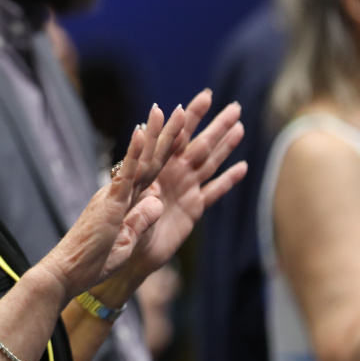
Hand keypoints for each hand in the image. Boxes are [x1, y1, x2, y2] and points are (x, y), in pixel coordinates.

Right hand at [39, 103, 186, 300]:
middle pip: (149, 159)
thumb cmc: (93, 260)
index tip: (175, 130)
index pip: (150, 171)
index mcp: (124, 200)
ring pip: (140, 161)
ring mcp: (114, 195)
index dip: (164, 151)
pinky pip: (125, 175)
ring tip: (163, 109)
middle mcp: (119, 192)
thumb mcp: (127, 239)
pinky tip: (140, 132)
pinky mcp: (109, 203)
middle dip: (164, 134)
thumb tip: (156, 198)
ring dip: (153, 134)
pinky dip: (134, 153)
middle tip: (177, 108)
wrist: (67, 271)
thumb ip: (141, 218)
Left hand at [124, 89, 246, 277]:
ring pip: (209, 162)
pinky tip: (242, 167)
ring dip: (225, 144)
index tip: (188, 103)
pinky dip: (228, 180)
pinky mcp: (193, 210)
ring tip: (239, 125)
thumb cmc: (117, 232)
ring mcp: (184, 190)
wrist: (125, 256)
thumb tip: (156, 201)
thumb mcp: (123, 218)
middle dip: (213, 124)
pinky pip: (214, 192)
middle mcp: (170, 176)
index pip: (167, 143)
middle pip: (196, 145)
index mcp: (151, 172)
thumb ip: (140, 208)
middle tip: (231, 105)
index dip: (177, 125)